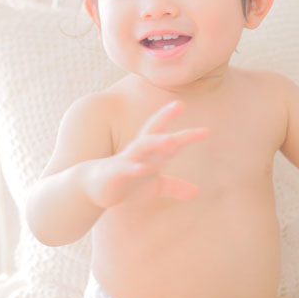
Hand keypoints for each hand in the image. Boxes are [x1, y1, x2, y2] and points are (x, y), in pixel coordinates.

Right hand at [88, 100, 208, 208]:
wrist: (92, 189)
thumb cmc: (125, 184)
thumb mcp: (153, 187)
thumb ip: (173, 187)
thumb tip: (196, 193)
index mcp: (148, 153)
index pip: (169, 139)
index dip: (186, 136)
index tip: (206, 131)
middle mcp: (137, 152)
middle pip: (154, 132)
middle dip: (165, 118)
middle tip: (180, 104)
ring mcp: (125, 161)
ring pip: (140, 147)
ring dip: (155, 142)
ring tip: (170, 140)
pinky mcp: (113, 173)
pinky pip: (123, 168)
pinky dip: (133, 168)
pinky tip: (142, 169)